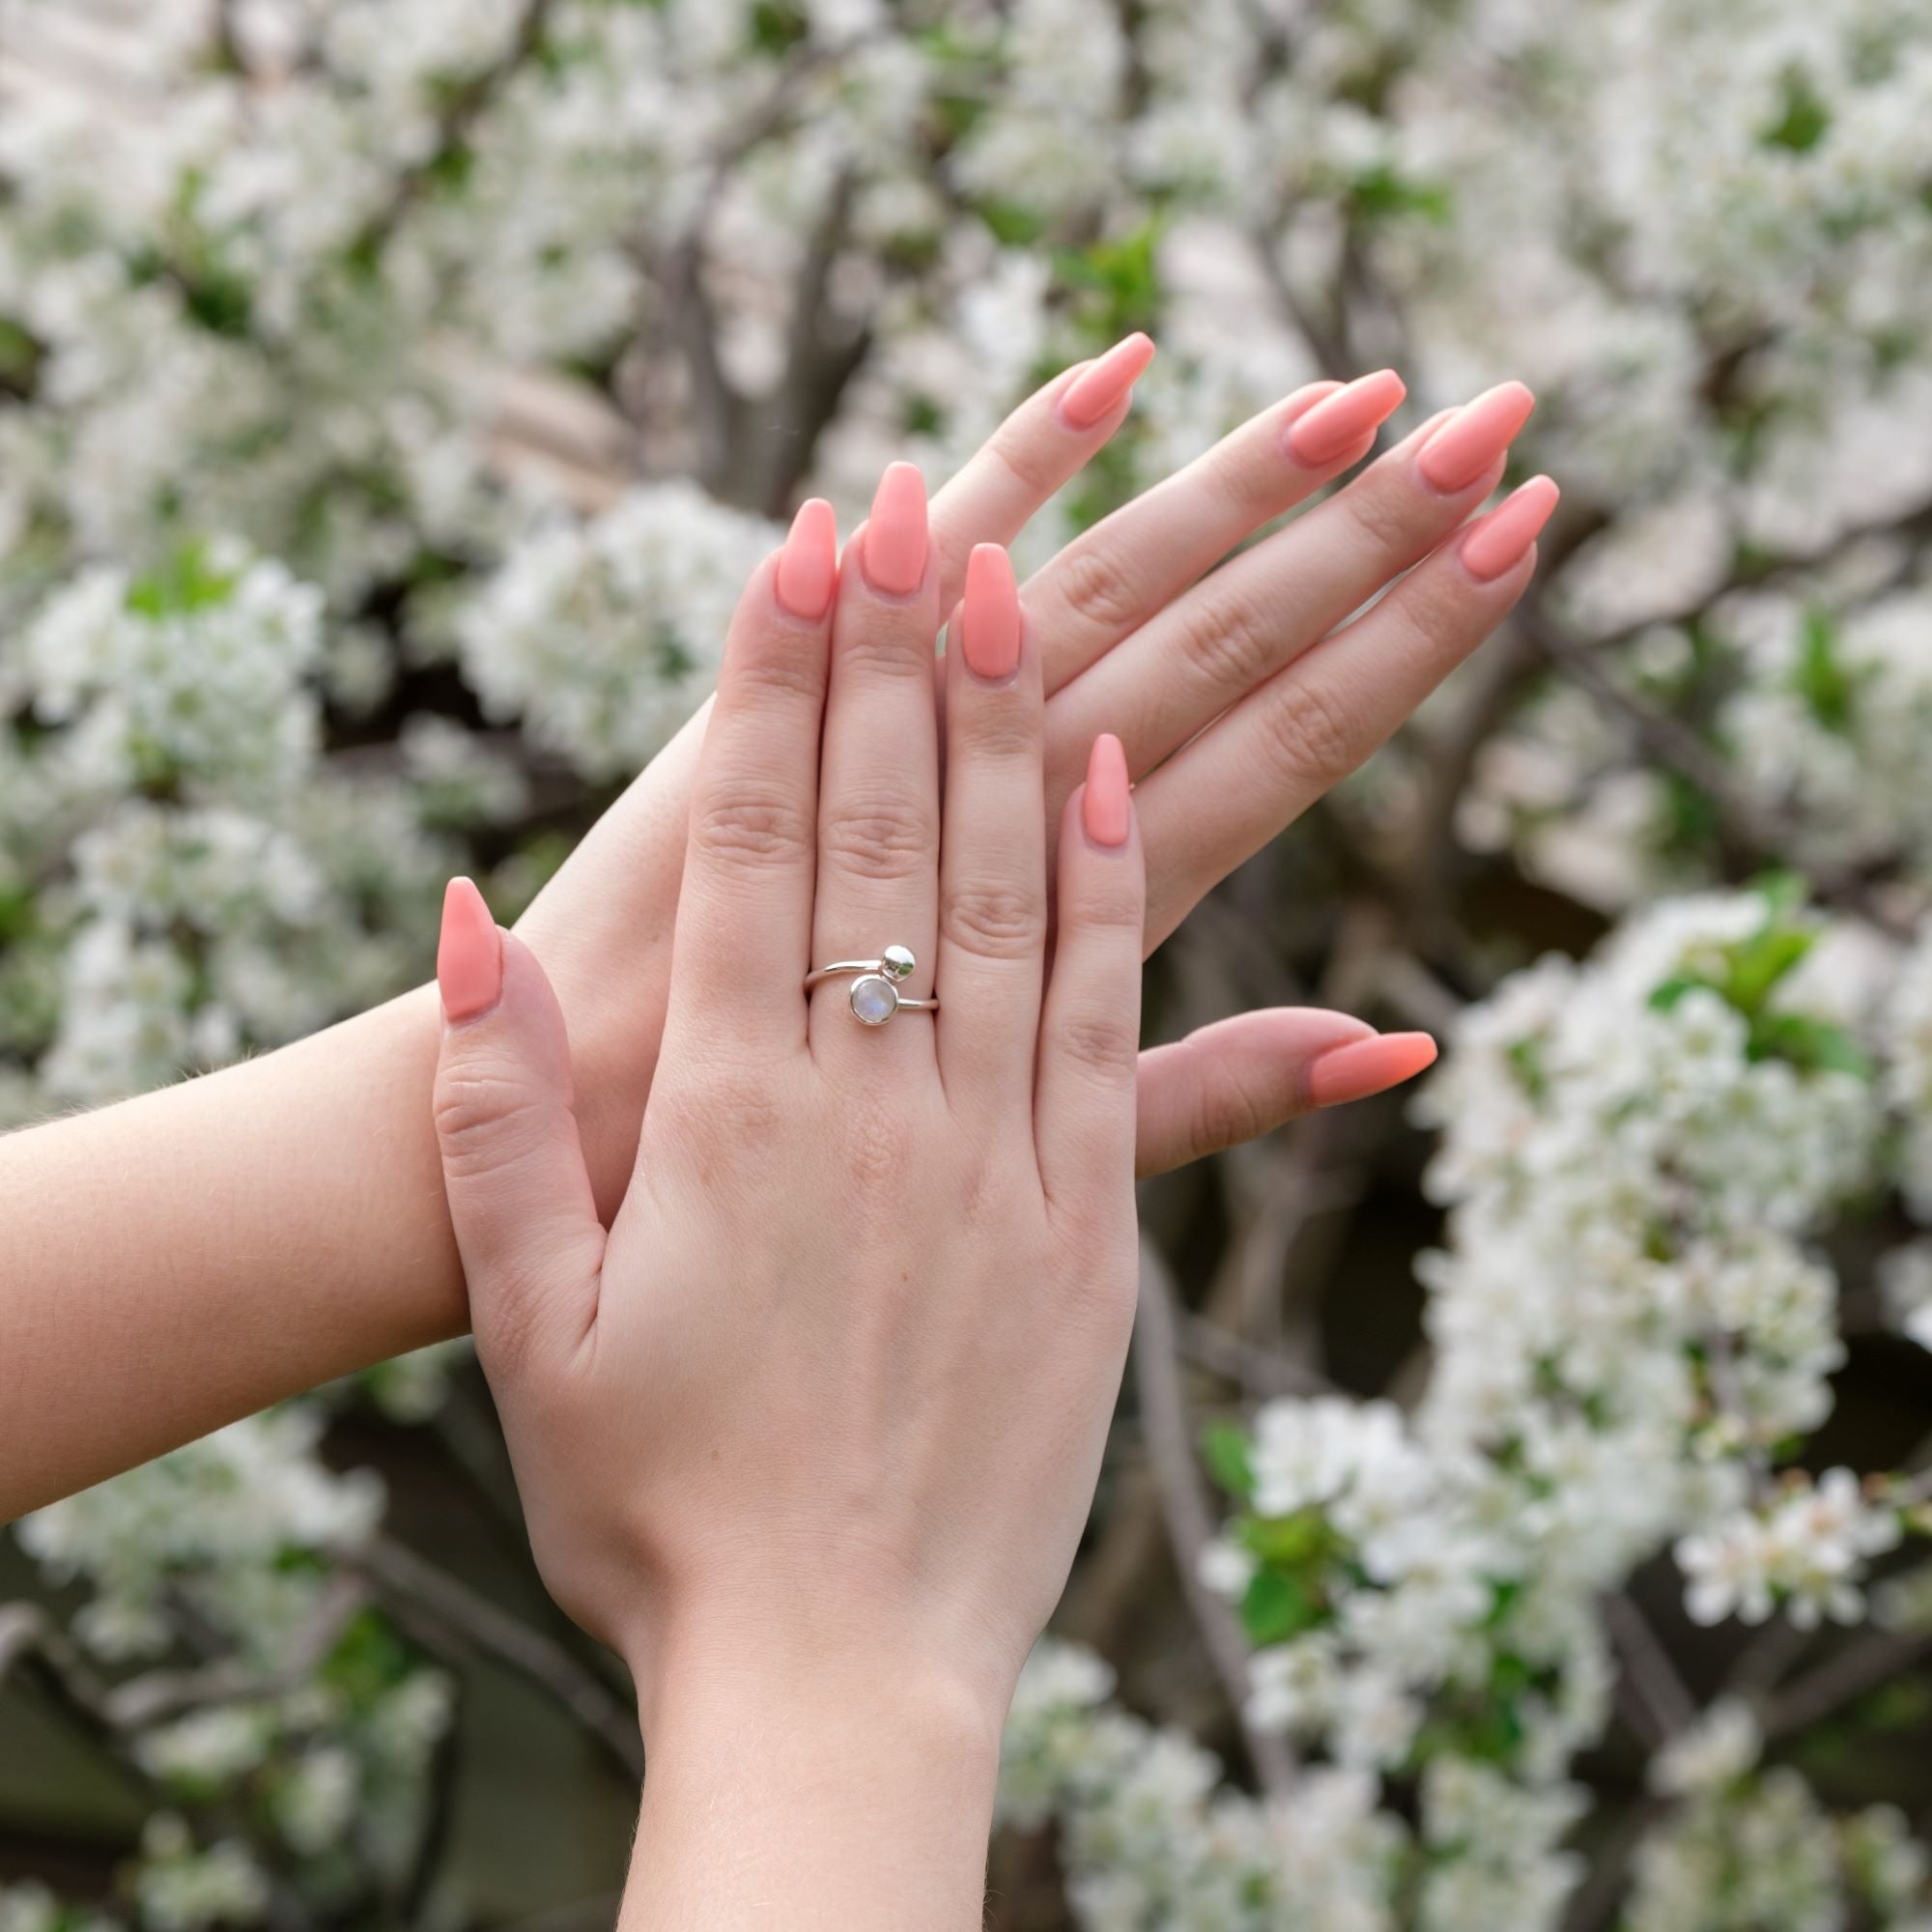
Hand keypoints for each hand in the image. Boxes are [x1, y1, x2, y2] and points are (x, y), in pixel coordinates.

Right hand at [434, 487, 1143, 1923]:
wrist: (838, 1669)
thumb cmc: (659, 1510)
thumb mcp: (531, 1325)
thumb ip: (497, 1120)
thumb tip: (467, 927)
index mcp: (730, 1125)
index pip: (756, 849)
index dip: (780, 684)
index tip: (804, 547)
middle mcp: (873, 1109)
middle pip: (887, 836)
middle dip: (901, 656)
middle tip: (921, 505)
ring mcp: (996, 1158)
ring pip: (1005, 897)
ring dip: (1010, 729)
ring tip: (1017, 583)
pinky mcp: (1087, 1226)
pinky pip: (1107, 1018)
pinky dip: (1109, 886)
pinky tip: (1114, 776)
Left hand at [515, 347, 1544, 1218]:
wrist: (565, 1142)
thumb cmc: (800, 1189)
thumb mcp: (1051, 1179)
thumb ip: (1209, 1091)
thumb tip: (1392, 1051)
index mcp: (1077, 932)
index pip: (1280, 750)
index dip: (1403, 640)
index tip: (1513, 536)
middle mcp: (1003, 829)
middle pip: (1211, 652)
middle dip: (1359, 539)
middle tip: (1490, 417)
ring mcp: (904, 760)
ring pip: (1095, 596)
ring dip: (1230, 490)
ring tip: (1361, 394)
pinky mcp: (794, 702)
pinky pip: (906, 579)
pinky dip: (1019, 461)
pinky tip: (1118, 367)